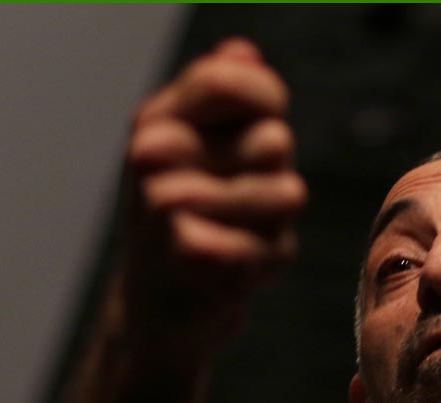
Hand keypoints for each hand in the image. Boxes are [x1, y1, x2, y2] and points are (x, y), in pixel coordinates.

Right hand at [113, 38, 305, 361]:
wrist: (152, 314)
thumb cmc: (181, 227)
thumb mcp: (194, 154)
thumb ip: (221, 99)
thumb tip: (244, 50)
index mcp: (156, 120)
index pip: (247, 82)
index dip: (268, 103)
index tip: (258, 131)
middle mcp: (154, 152)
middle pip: (277, 141)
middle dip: (273, 180)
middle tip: (238, 210)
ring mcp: (169, 205)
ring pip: (287, 193)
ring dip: (277, 227)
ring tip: (240, 239)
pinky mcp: (195, 257)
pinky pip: (277, 249)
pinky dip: (265, 267)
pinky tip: (232, 276)